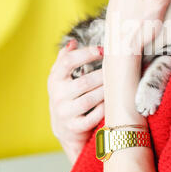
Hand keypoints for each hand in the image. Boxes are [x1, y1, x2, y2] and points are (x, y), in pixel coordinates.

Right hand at [47, 40, 103, 164]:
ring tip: (115, 85)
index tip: (102, 50)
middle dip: (102, 76)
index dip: (86, 54)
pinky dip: (103, 109)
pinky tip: (110, 102)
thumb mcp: (60, 78)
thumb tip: (72, 42)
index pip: (67, 62)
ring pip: (89, 100)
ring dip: (105, 91)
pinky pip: (93, 117)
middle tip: (115, 71)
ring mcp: (65, 113)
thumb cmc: (66, 97)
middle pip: (84, 82)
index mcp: (54, 80)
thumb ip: (65, 59)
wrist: (63, 129)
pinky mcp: (74, 127)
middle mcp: (57, 96)